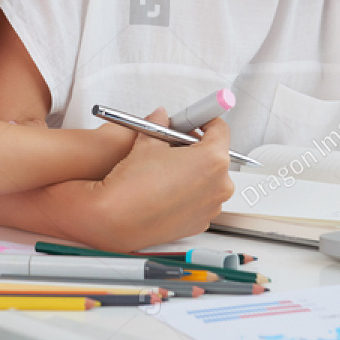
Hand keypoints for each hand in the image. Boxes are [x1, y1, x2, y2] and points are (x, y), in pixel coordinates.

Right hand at [90, 109, 235, 250]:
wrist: (118, 220)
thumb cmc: (134, 185)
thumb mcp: (147, 142)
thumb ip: (159, 124)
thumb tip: (160, 117)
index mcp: (213, 160)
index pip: (220, 129)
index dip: (206, 120)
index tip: (197, 120)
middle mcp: (220, 185)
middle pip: (216, 157)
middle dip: (197, 148)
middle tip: (175, 144)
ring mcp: (211, 207)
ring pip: (209, 181)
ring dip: (193, 172)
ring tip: (167, 170)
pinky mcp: (201, 223)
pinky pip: (201, 202)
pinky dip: (188, 194)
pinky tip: (166, 190)